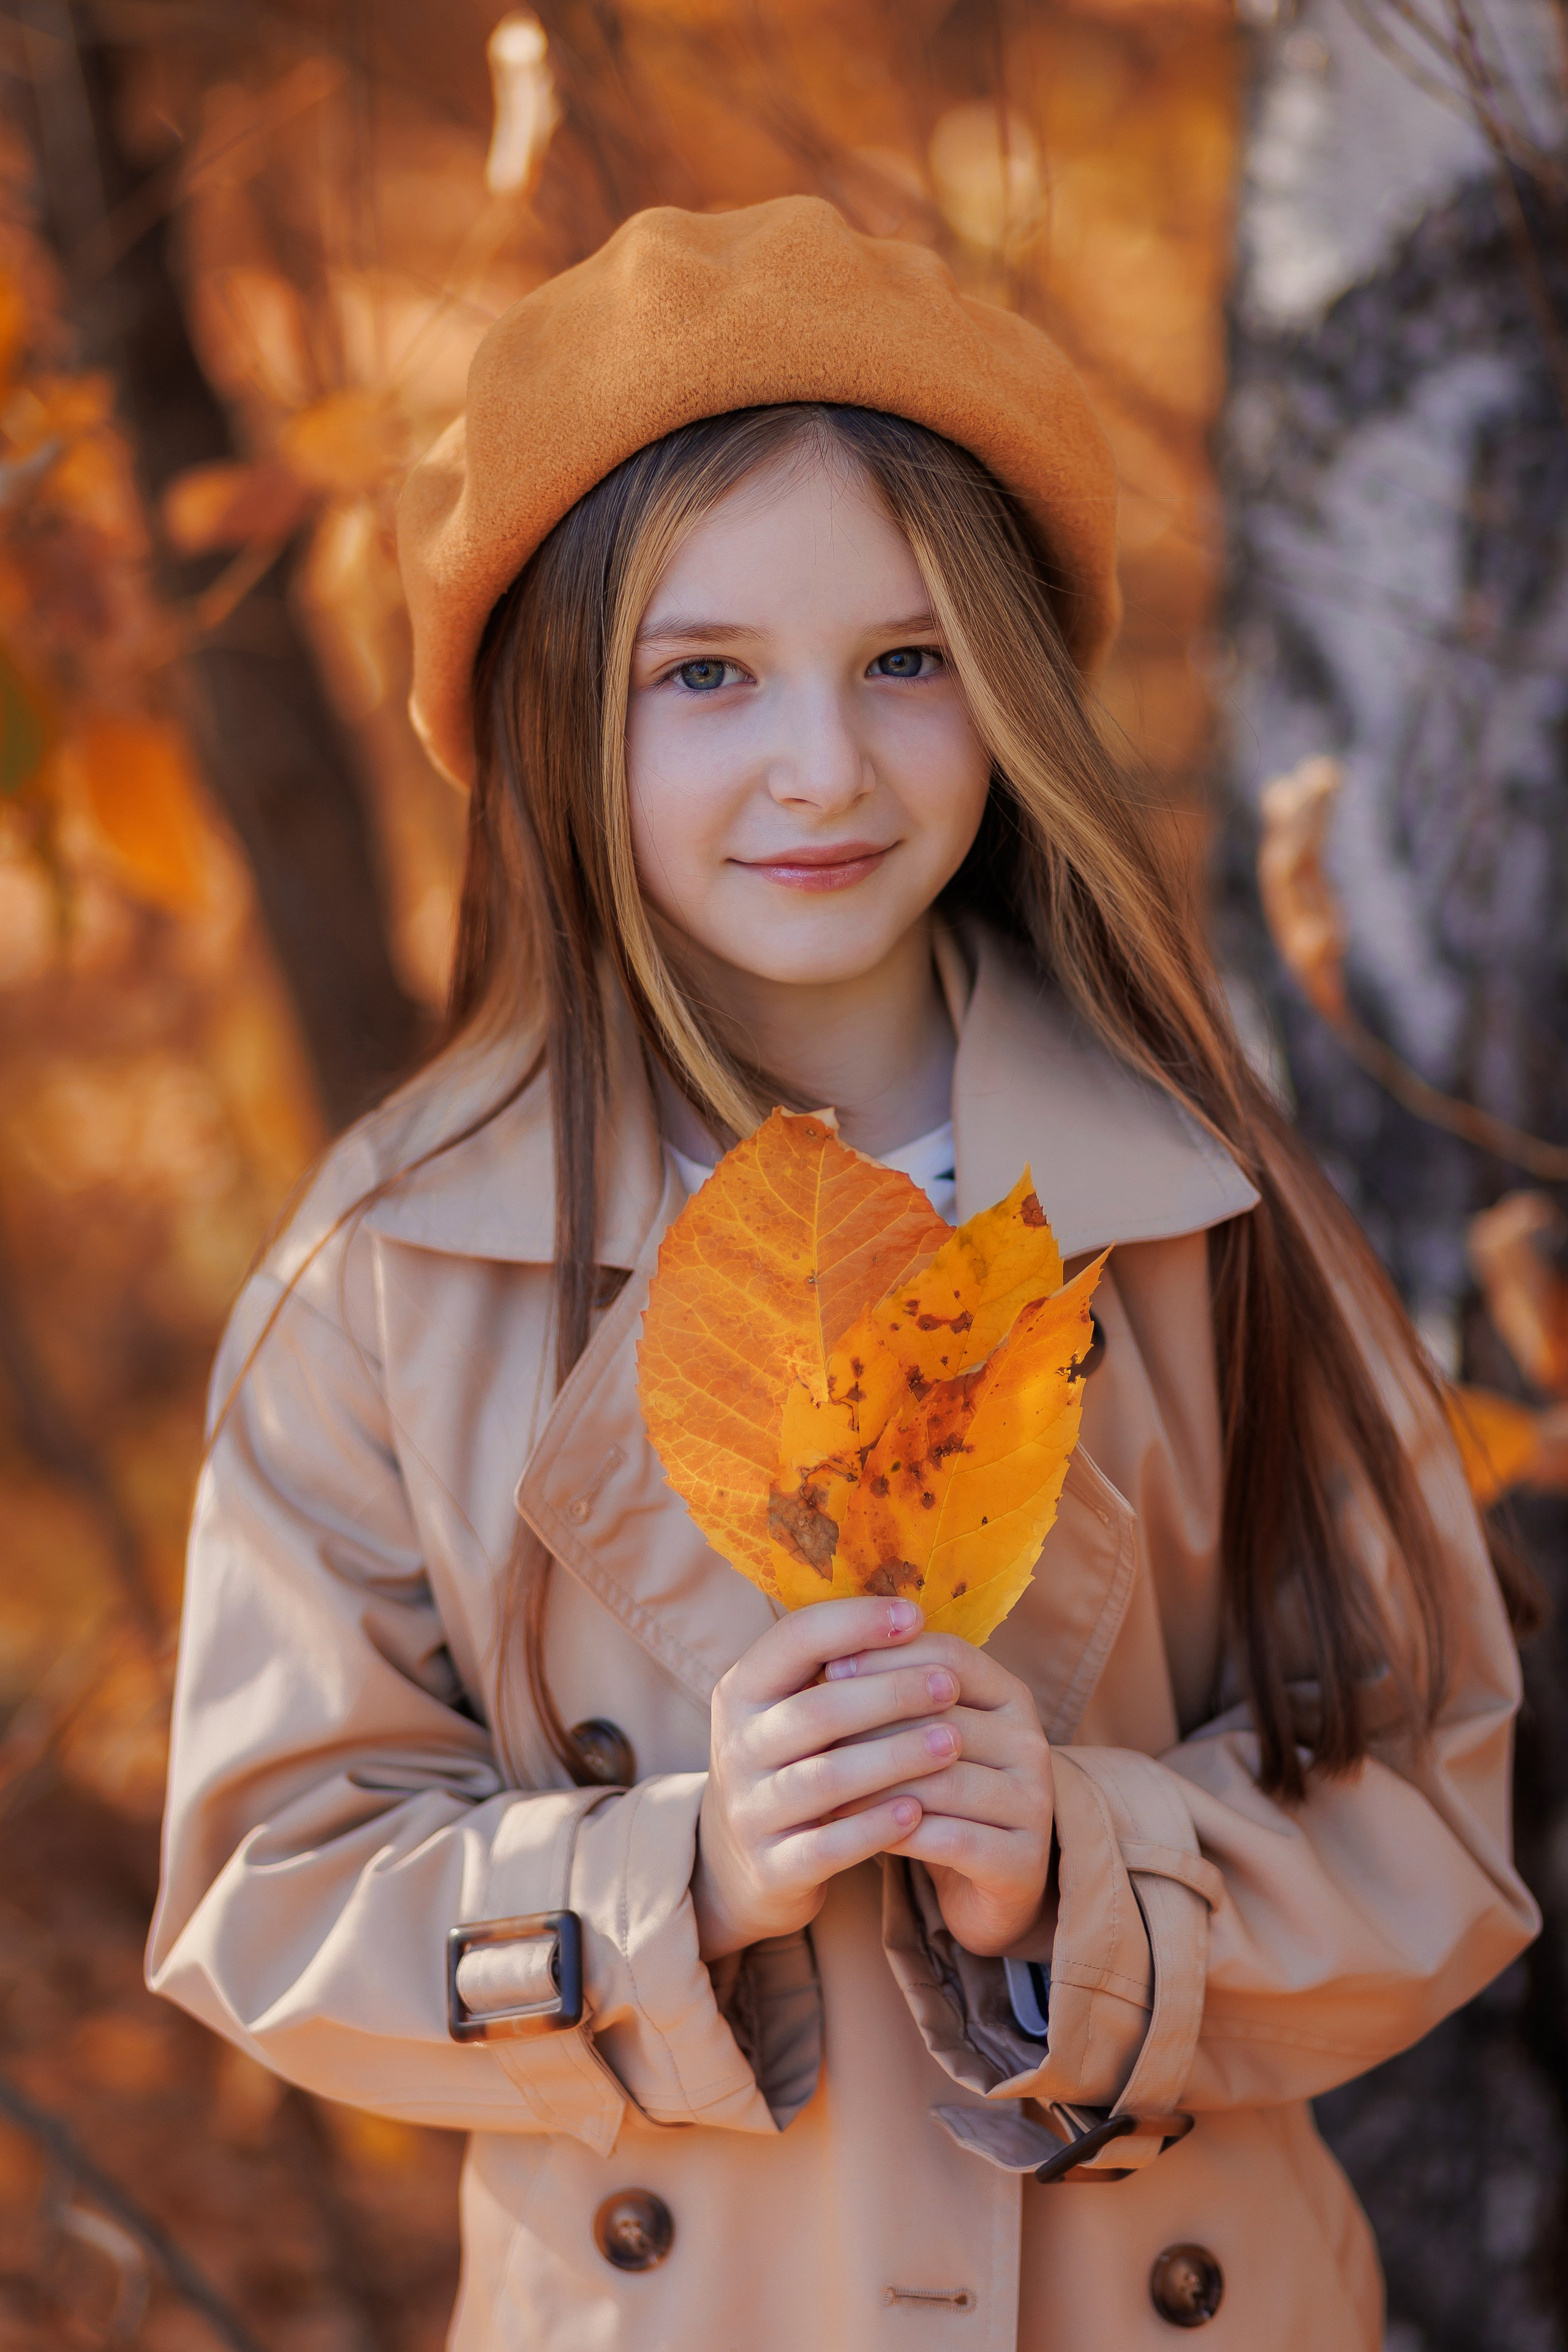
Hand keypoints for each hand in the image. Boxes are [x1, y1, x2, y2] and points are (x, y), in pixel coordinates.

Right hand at [693, 1598, 961, 1960]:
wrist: (741, 1862)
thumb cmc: (791, 1761)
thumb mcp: (790, 1708)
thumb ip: (836, 1667)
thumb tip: (914, 1617)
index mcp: (741, 1690)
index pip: (794, 1639)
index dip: (856, 1622)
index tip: (916, 1615)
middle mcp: (736, 1746)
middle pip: (816, 1711)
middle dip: (889, 1694)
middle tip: (949, 1684)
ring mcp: (749, 1810)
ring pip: (825, 1779)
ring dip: (893, 1757)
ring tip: (951, 1743)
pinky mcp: (771, 1867)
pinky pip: (826, 1846)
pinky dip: (873, 1826)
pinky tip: (918, 1810)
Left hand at [824, 1633, 1054, 1955]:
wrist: (983, 1879)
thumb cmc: (940, 1790)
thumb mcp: (924, 1732)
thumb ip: (895, 1691)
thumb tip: (825, 1655)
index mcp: (1010, 1696)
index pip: (949, 1655)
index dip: (887, 1656)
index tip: (828, 1669)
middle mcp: (1030, 1742)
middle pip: (942, 1717)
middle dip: (870, 1725)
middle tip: (813, 1735)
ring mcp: (1033, 1803)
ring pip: (942, 1781)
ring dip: (876, 1786)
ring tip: (825, 1790)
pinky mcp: (1021, 1860)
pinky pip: (950, 1839)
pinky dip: (898, 1833)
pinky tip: (858, 1833)